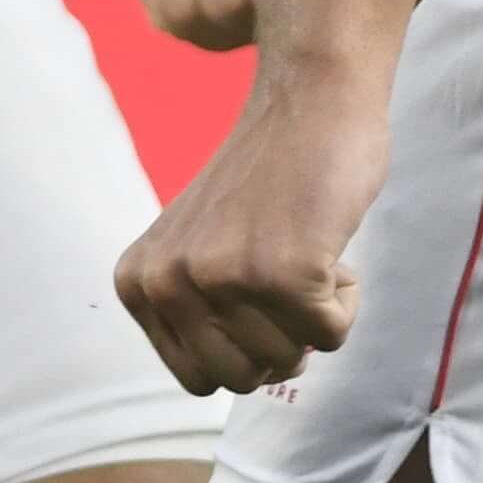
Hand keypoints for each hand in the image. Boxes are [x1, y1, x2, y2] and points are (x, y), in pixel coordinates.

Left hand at [117, 76, 382, 394]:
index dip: (242, 346)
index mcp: (137, 282)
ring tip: (301, 244)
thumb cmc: (265, 179)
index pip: (198, 378)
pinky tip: (326, 241)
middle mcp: (167, 282)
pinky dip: (346, 298)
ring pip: (290, 361)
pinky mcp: (283, 273)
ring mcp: (222, 277)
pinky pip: (332, 336)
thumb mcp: (195, 248)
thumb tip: (219, 379)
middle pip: (241, 382)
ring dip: (313, 313)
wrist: (309, 100)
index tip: (251, 287)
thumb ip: (190, 310)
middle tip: (284, 273)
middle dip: (280, 342)